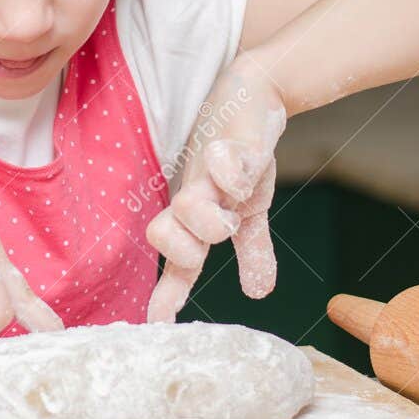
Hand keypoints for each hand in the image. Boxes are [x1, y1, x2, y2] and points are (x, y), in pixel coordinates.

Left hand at [145, 57, 285, 321]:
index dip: (167, 294)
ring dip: (211, 217)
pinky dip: (231, 172)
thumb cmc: (243, 152)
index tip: (158, 324)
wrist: (255, 95)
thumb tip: (259, 292)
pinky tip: (238, 171)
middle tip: (221, 233)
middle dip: (190, 248)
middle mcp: (195, 194)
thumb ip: (251, 249)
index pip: (177, 262)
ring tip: (234, 204)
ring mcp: (208, 169)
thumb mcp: (252, 206)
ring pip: (189, 205)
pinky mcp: (232, 141)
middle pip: (167, 237)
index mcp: (199, 216)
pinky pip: (225, 162)